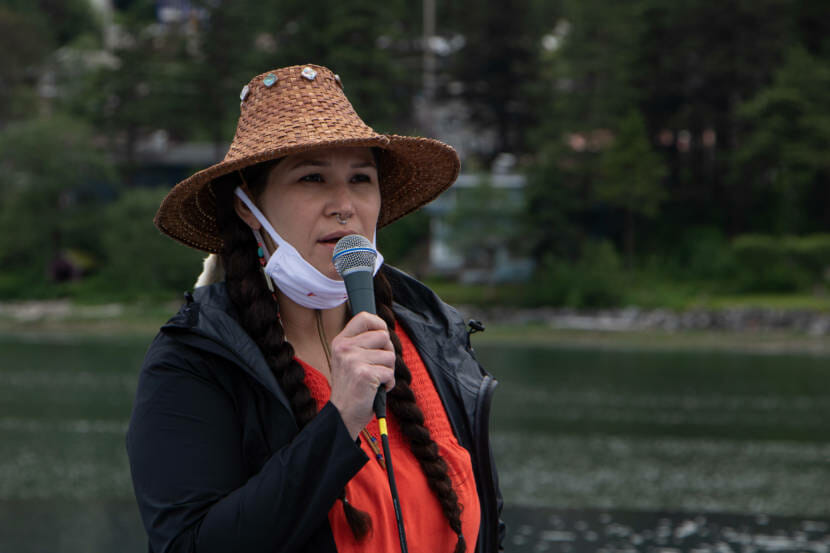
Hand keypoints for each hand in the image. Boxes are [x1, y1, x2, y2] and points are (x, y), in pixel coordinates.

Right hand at [328, 312, 395, 439]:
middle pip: (383, 336)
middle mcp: (344, 348)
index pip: (364, 317)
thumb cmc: (352, 388)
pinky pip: (390, 372)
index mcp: (340, 341)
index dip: (379, 324)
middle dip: (388, 352)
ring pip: (390, 355)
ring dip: (388, 370)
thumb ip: (362, 343)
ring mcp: (353, 360)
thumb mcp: (349, 359)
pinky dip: (389, 383)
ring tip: (375, 380)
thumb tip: (384, 329)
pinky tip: (377, 389)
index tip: (382, 337)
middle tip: (378, 367)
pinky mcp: (364, 374)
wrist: (342, 415)